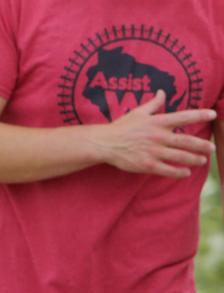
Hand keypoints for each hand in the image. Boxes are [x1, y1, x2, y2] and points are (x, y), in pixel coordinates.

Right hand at [95, 91, 216, 177]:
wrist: (105, 143)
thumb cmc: (121, 127)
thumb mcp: (138, 112)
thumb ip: (154, 103)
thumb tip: (162, 92)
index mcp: (159, 121)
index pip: (184, 116)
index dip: (200, 115)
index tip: (212, 115)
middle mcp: (159, 136)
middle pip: (187, 140)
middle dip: (202, 145)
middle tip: (211, 147)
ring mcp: (154, 152)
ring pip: (180, 156)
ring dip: (194, 159)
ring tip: (202, 161)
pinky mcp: (147, 165)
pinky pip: (167, 170)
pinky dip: (178, 172)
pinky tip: (186, 173)